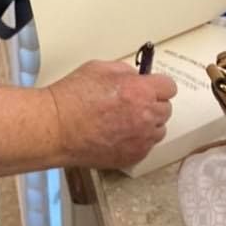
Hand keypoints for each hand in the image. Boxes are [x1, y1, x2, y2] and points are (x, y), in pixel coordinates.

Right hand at [48, 60, 176, 169]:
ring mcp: (141, 140)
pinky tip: (117, 134)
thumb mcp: (99, 68)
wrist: (56, 127)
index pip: (169, 87)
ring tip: (124, 121)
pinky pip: (146, 146)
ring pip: (158, 130)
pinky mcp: (132, 157)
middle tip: (131, 103)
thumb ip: (125, 71)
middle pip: (166, 109)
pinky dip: (137, 140)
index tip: (149, 87)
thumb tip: (137, 77)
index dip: (157, 85)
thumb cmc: (72, 97)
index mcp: (140, 91)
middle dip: (152, 103)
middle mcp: (146, 117)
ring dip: (148, 124)